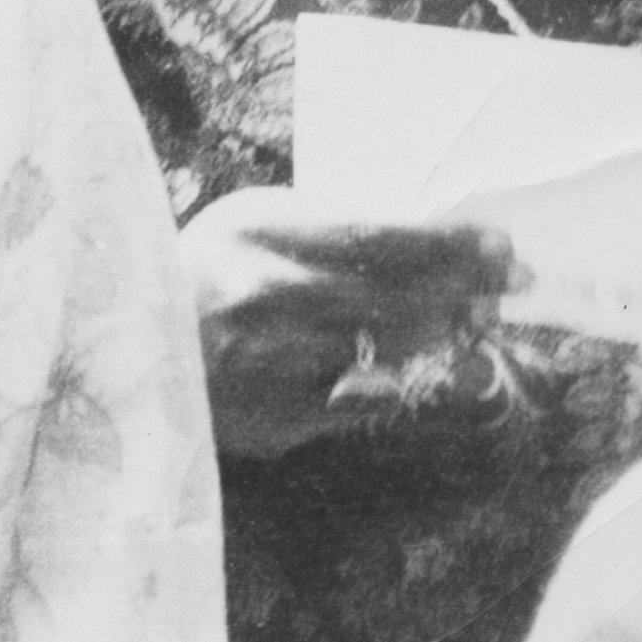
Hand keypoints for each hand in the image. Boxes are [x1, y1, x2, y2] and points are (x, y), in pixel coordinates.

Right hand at [180, 187, 516, 458]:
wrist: (131, 347)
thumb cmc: (206, 273)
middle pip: (396, 293)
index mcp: (257, 230)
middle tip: (510, 280)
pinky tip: (421, 361)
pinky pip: (366, 397)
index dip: (446, 243)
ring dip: (440, 331)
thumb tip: (428, 236)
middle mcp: (268, 291)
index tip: (498, 241)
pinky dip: (399, 377)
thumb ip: (328, 229)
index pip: (376, 235)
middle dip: (462, 287)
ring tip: (471, 314)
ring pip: (390, 349)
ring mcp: (277, 359)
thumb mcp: (252, 227)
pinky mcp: (286, 415)